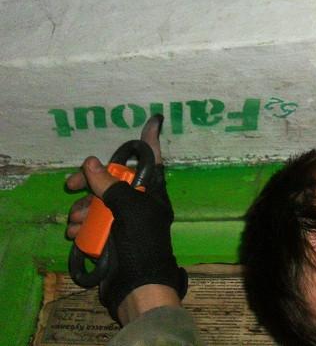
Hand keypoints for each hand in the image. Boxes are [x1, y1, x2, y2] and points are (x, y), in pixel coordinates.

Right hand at [65, 115, 186, 324]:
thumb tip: (91, 162)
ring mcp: (123, 219)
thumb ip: (111, 185)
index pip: (151, 161)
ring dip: (82, 209)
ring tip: (76, 222)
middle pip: (112, 180)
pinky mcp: (108, 236)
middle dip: (90, 184)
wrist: (137, 285)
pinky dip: (80, 226)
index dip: (150, 142)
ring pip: (96, 202)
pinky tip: (75, 234)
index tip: (153, 121)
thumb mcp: (130, 210)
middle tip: (70, 186)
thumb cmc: (142, 243)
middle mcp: (138, 202)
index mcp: (151, 193)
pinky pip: (91, 222)